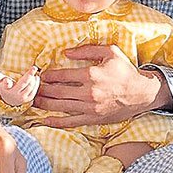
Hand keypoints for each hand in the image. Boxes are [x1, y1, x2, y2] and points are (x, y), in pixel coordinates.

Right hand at [0, 66, 39, 105]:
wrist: (11, 100)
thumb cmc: (6, 87)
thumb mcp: (0, 81)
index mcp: (6, 88)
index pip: (6, 85)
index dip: (6, 82)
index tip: (7, 80)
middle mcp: (14, 93)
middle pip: (23, 84)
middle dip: (29, 75)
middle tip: (34, 67)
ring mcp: (22, 97)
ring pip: (30, 86)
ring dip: (33, 78)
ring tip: (32, 73)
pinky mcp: (29, 99)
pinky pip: (34, 89)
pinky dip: (36, 82)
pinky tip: (35, 77)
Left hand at [32, 44, 172, 127]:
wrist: (142, 93)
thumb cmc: (125, 70)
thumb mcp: (110, 52)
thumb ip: (87, 50)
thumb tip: (66, 52)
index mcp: (91, 74)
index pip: (62, 74)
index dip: (48, 75)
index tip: (40, 74)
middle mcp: (88, 92)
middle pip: (57, 91)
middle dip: (41, 90)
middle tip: (31, 88)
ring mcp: (90, 107)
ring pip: (60, 106)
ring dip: (44, 104)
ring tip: (33, 101)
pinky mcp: (93, 118)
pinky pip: (71, 121)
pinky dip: (56, 122)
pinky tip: (45, 120)